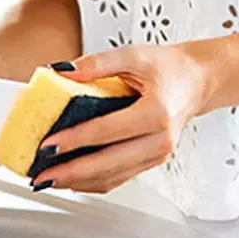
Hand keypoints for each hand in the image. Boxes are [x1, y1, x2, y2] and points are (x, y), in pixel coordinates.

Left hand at [31, 43, 211, 194]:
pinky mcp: (150, 162)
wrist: (197, 81)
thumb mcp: (134, 55)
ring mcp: (156, 155)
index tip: (47, 145)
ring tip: (48, 179)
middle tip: (40, 174)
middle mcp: (159, 140)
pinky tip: (70, 180)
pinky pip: (118, 179)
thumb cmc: (169, 68)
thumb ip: (97, 63)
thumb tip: (61, 71)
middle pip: (107, 163)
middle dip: (70, 172)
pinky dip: (91, 182)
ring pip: (112, 177)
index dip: (74, 140)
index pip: (106, 132)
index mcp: (156, 114)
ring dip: (77, 182)